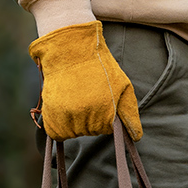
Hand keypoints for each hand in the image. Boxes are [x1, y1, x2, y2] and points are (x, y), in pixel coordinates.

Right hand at [29, 21, 142, 141]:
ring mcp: (66, 116)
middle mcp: (85, 116)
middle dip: (90, 119)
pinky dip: (60, 126)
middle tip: (86, 97)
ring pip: (74, 133)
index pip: (105, 130)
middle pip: (90, 132)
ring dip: (75, 122)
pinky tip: (64, 109)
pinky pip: (57, 134)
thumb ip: (130, 115)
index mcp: (104, 112)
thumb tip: (136, 138)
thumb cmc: (100, 67)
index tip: (100, 100)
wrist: (69, 49)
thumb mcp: (123, 87)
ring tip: (75, 99)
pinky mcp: (51, 116)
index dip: (104, 117)